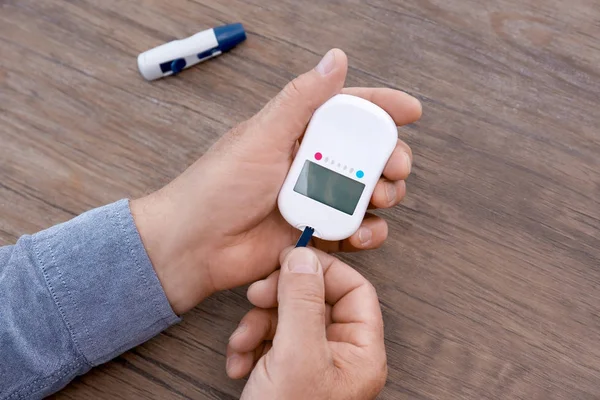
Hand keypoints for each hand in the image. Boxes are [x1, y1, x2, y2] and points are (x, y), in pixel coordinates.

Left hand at [131, 49, 421, 313]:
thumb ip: (301, 100)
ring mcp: (315, 198)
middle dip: (390, 158)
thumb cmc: (218, 187)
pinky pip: (355, 229)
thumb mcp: (261, 136)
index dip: (382, 108)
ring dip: (385, 194)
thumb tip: (336, 58)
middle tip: (395, 167)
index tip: (411, 111)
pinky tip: (363, 233)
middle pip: (367, 153)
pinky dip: (368, 231)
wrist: (195, 246)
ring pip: (368, 191)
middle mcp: (310, 162)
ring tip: (380, 198)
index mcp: (297, 132)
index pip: (348, 111)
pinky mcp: (316, 232)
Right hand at [226, 247, 385, 398]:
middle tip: (257, 295)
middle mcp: (340, 355)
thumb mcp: (295, 356)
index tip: (291, 259)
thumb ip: (301, 302)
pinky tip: (237, 362)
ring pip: (287, 318)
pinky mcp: (286, 372)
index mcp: (360, 352)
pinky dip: (249, 345)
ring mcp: (312, 364)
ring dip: (257, 323)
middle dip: (280, 297)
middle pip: (315, 301)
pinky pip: (270, 340)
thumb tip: (305, 257)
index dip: (323, 271)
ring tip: (241, 342)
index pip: (354, 291)